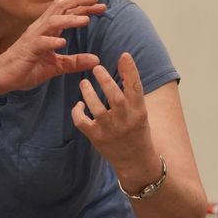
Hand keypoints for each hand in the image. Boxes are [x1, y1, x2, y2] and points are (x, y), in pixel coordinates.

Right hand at [0, 0, 105, 91]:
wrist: (2, 77)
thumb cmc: (26, 68)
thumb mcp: (56, 66)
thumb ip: (74, 62)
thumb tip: (96, 60)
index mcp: (48, 29)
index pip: (68, 12)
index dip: (84, 7)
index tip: (102, 6)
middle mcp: (41, 28)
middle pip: (60, 7)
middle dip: (79, 2)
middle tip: (97, 1)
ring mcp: (33, 38)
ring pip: (52, 21)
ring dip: (69, 19)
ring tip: (86, 20)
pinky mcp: (27, 50)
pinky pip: (40, 42)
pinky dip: (52, 41)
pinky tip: (63, 42)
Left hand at [71, 52, 157, 178]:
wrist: (136, 162)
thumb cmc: (137, 132)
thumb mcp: (140, 111)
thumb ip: (131, 90)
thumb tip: (124, 61)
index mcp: (139, 111)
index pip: (136, 87)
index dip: (130, 70)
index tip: (124, 55)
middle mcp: (125, 120)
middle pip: (115, 97)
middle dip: (105, 80)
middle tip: (97, 68)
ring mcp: (110, 130)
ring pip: (96, 108)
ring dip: (88, 93)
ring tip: (83, 83)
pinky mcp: (97, 138)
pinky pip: (82, 122)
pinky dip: (77, 112)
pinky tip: (79, 105)